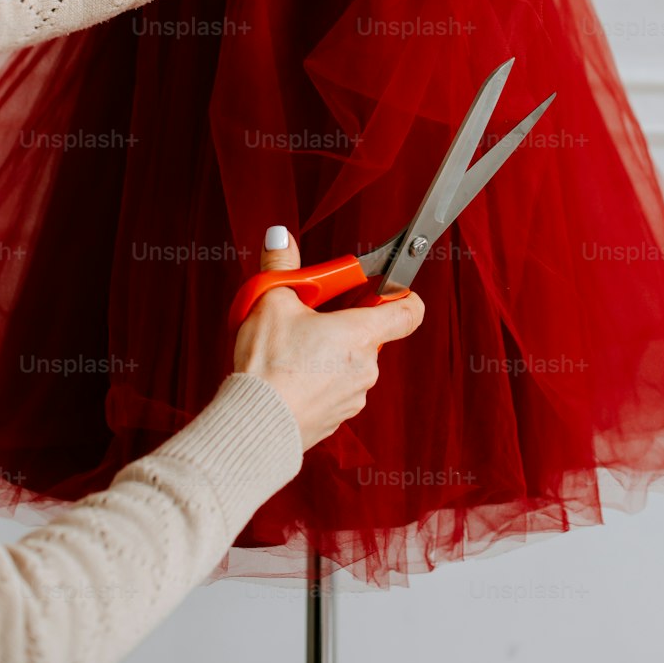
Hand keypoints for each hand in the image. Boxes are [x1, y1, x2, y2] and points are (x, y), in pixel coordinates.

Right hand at [233, 226, 424, 453]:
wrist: (254, 425)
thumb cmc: (269, 364)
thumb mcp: (272, 301)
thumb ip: (283, 266)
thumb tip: (280, 238)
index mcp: (362, 332)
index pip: (409, 310)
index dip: (400, 295)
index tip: (381, 289)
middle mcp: (367, 366)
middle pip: (370, 334)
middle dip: (344, 323)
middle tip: (311, 317)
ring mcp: (353, 397)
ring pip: (351, 364)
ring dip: (331, 353)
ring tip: (293, 350)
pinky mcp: (335, 420)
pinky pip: (335, 390)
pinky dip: (319, 381)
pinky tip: (290, 377)